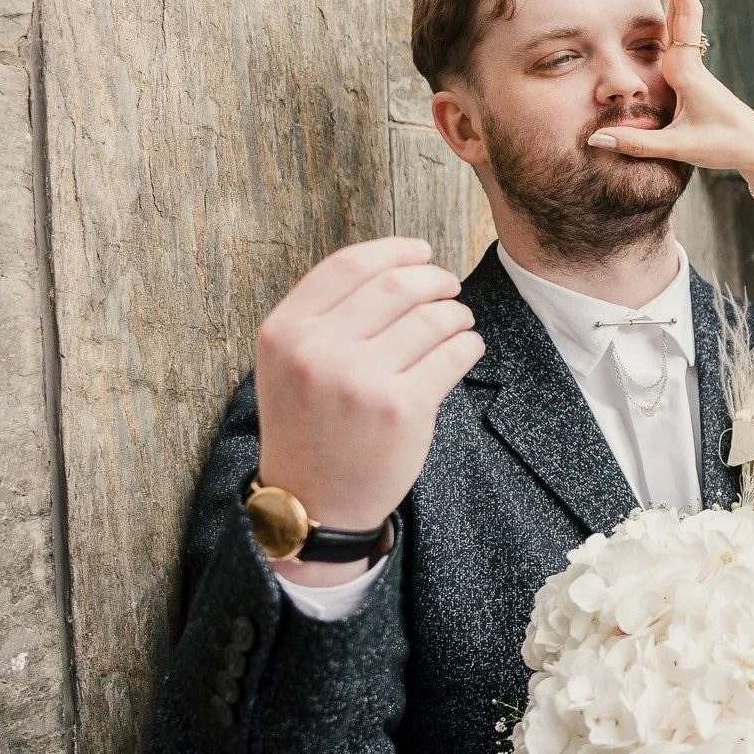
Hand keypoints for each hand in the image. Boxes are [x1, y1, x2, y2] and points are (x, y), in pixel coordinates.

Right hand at [254, 237, 482, 538]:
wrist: (313, 502)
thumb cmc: (309, 424)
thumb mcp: (290, 363)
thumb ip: (326, 314)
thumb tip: (397, 265)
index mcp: (285, 331)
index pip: (349, 265)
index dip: (395, 251)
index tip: (422, 252)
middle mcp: (317, 350)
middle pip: (397, 286)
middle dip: (435, 279)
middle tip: (449, 288)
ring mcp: (360, 380)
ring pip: (432, 318)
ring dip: (457, 314)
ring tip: (458, 323)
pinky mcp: (401, 408)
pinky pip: (453, 354)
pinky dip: (469, 345)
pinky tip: (465, 349)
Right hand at [589, 0, 753, 201]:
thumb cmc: (722, 148)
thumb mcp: (679, 149)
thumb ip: (637, 144)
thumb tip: (594, 139)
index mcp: (686, 68)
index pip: (680, 12)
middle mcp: (691, 58)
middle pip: (684, 1)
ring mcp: (694, 62)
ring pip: (686, 10)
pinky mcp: (693, 70)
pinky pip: (684, 25)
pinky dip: (680, 0)